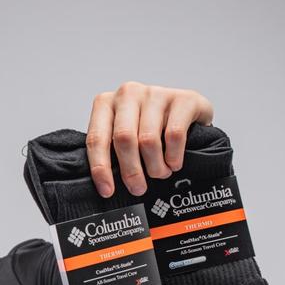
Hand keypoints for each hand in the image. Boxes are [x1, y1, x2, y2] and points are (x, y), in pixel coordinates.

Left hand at [86, 81, 213, 197]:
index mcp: (106, 104)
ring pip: (148, 140)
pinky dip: (173, 157)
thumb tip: (105, 186)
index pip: (96, 138)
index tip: (107, 191)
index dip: (101, 168)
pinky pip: (174, 135)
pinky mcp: (184, 98)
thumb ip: (111, 154)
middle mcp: (129, 94)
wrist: (188, 115)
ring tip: (160, 174)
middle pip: (124, 138)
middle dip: (130, 170)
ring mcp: (156, 93)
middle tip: (138, 188)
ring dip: (155, 166)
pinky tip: (174, 164)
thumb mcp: (124, 139)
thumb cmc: (149, 131)